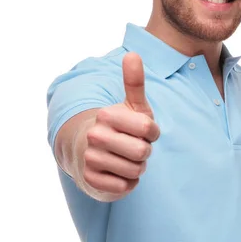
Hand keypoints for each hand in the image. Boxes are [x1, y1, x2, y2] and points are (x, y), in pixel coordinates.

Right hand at [82, 52, 159, 199]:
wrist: (88, 151)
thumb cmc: (120, 127)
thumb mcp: (131, 105)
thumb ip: (134, 82)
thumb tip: (133, 54)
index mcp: (106, 115)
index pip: (149, 129)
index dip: (152, 133)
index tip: (143, 131)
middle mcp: (94, 136)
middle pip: (143, 152)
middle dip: (144, 152)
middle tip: (134, 147)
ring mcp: (90, 159)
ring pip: (135, 171)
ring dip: (136, 168)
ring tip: (125, 159)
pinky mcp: (91, 181)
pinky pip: (125, 187)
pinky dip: (128, 183)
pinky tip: (118, 173)